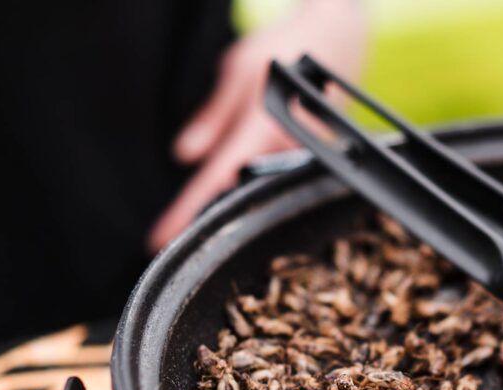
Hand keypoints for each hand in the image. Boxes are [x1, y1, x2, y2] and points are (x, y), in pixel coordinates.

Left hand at [148, 0, 366, 251]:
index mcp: (260, 128)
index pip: (214, 179)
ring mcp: (300, 157)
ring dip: (235, 185)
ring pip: (257, 183)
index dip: (187, 211)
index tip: (163, 237)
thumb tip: (185, 155)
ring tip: (216, 183)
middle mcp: (283, 149)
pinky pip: (275, 173)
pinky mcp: (310, 157)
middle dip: (209, 206)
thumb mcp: (237, 70)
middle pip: (237, 191)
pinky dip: (257, 172)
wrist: (339, 37)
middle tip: (177, 224)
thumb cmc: (285, 47)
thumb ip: (212, 118)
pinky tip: (253, 162)